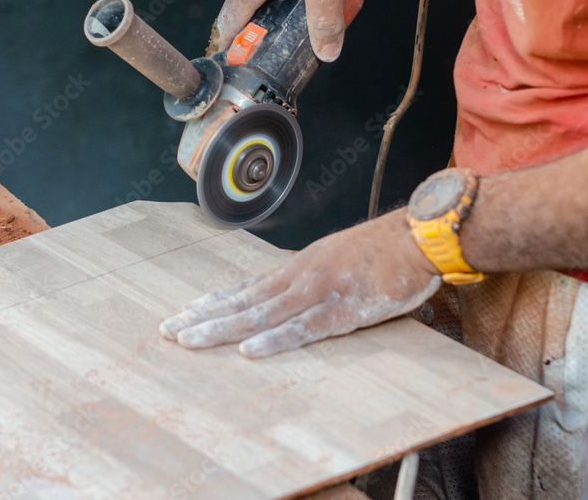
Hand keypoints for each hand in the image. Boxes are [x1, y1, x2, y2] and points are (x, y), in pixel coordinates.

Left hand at [160, 209, 442, 357]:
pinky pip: (304, 330)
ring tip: (190, 341)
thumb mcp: (338, 259)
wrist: (419, 236)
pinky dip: (275, 341)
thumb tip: (291, 292)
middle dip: (204, 317)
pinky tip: (248, 352)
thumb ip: (314, 277)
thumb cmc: (383, 249)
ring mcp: (320, 293)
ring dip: (223, 329)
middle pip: (243, 301)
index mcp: (299, 267)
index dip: (215, 301)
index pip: (247, 288)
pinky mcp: (345, 310)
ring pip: (262, 315)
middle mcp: (300, 277)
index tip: (185, 311)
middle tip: (168, 331)